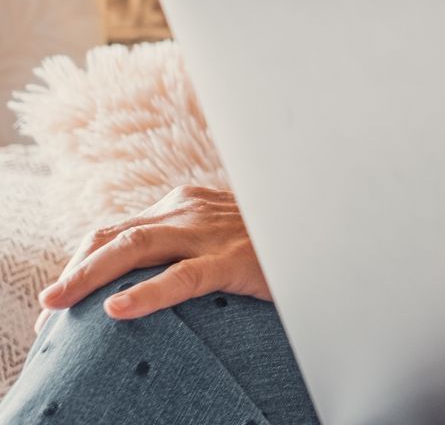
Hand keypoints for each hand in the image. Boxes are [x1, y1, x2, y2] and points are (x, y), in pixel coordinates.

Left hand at [37, 186, 267, 328]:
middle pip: (115, 237)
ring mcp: (210, 231)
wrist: (328, 231)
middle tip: (47, 307)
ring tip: (59, 305)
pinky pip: (180, 277)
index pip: (117, 230)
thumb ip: (186, 249)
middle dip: (74, 270)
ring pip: (134, 249)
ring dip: (88, 277)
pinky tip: (118, 310)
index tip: (63, 297)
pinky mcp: (233, 258)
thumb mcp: (223, 238)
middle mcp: (190, 210)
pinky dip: (145, 294)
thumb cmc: (276, 242)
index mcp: (186, 205)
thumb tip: (141, 285)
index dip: (82, 262)